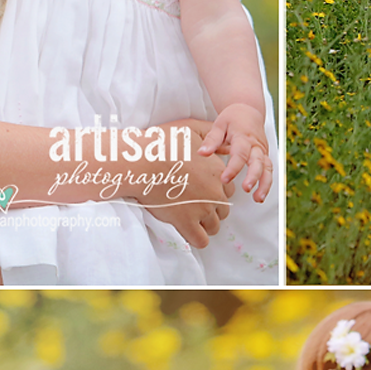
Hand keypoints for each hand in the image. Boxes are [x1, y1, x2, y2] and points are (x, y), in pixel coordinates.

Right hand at [132, 130, 233, 247]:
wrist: (141, 161)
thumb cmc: (163, 143)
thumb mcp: (192, 129)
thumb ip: (213, 136)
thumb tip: (227, 145)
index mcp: (219, 172)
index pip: (229, 190)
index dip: (216, 191)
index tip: (202, 190)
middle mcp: (215, 192)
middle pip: (224, 209)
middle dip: (212, 208)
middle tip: (195, 204)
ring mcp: (202, 209)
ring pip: (214, 226)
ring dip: (205, 224)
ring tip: (191, 218)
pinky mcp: (185, 222)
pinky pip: (201, 240)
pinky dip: (197, 239)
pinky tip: (189, 232)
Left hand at [202, 102, 271, 200]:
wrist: (249, 111)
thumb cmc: (233, 118)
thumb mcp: (219, 125)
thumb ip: (211, 140)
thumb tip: (201, 153)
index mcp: (243, 136)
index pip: (240, 154)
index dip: (233, 168)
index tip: (224, 179)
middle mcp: (256, 144)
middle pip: (258, 162)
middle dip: (253, 176)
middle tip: (246, 188)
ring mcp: (262, 151)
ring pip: (267, 168)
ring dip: (265, 184)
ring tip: (258, 198)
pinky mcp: (265, 156)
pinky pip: (269, 170)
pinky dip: (267, 183)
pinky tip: (260, 195)